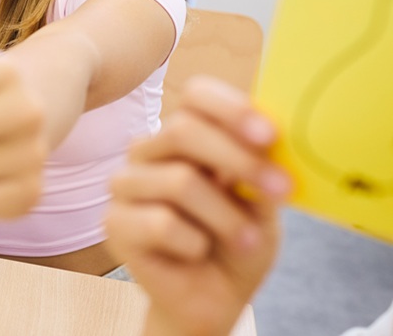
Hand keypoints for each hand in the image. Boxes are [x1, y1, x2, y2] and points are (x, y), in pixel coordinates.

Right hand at [104, 76, 289, 335]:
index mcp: (184, 135)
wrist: (214, 298)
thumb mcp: (263, 201)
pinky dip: (194, 243)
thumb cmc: (237, 242)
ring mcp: (125, 185)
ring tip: (246, 241)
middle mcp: (148, 152)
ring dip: (226, 216)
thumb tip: (270, 140)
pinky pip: (160, 224)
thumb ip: (260, 167)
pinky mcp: (114, 223)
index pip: (195, 96)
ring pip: (178, 180)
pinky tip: (197, 253)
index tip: (269, 136)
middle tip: (280, 190)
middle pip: (183, 129)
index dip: (231, 108)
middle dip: (240, 160)